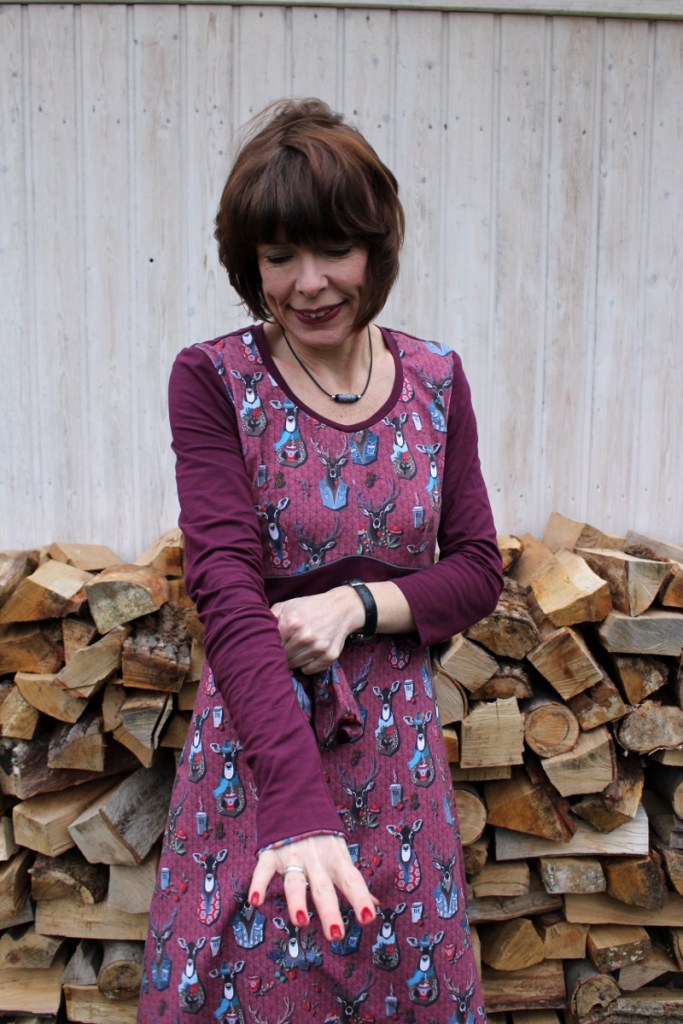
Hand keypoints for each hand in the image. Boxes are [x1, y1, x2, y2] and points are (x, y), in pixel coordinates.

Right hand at [248, 834, 376, 940]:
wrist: (294, 798)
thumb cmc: (322, 835)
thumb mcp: (340, 853)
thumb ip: (353, 881)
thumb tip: (376, 904)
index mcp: (336, 859)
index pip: (352, 880)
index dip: (361, 898)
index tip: (368, 918)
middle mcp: (316, 860)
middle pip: (323, 888)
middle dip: (329, 911)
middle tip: (336, 935)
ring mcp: (292, 856)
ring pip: (295, 881)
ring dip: (297, 901)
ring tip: (301, 921)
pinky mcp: (271, 854)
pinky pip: (264, 871)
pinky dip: (259, 885)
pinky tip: (256, 902)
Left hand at [271, 588, 362, 673]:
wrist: (341, 608)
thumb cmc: (310, 607)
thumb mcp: (287, 605)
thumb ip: (269, 617)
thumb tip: (254, 631)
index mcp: (291, 623)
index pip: (271, 646)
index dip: (270, 646)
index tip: (272, 645)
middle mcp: (305, 636)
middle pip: (282, 657)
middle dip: (282, 654)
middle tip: (287, 646)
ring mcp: (318, 647)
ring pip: (294, 666)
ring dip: (294, 659)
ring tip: (298, 648)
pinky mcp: (329, 656)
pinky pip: (309, 670)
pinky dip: (307, 664)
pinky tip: (309, 653)